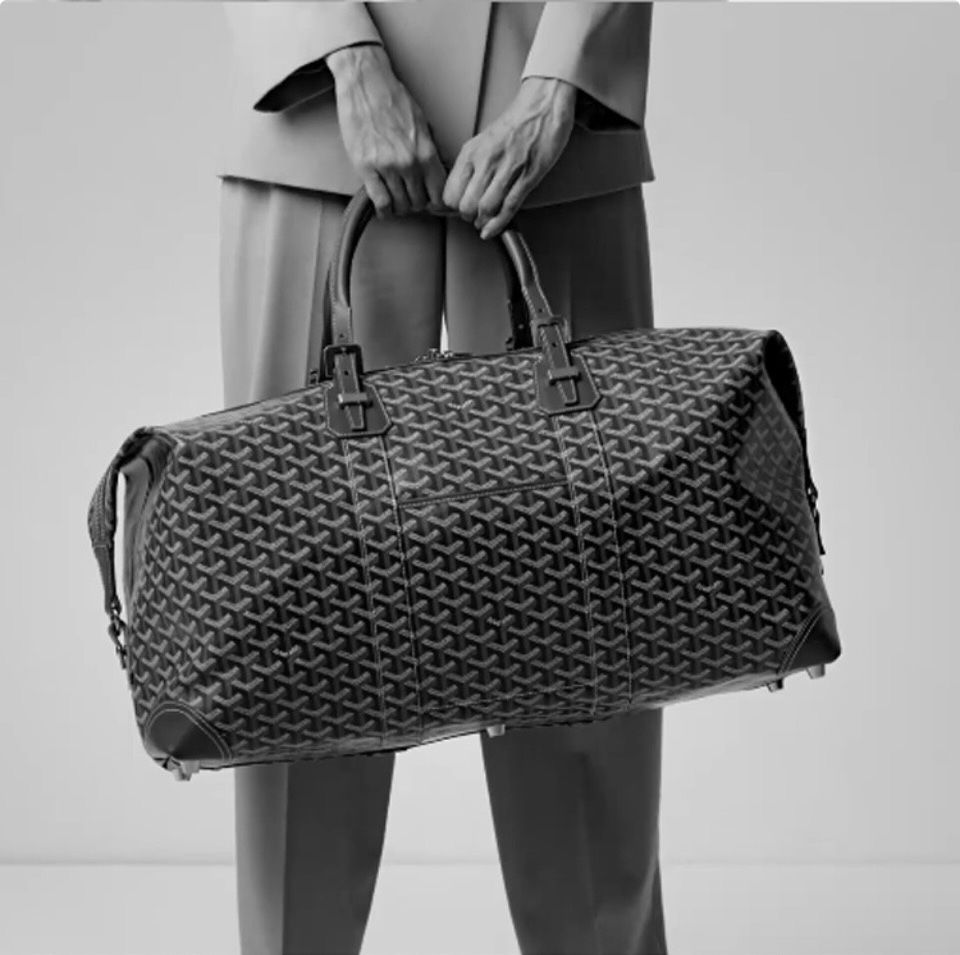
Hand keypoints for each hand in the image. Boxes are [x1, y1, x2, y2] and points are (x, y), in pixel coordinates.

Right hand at [326, 44, 447, 217]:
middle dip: (417, 203)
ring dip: (400, 206)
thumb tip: (436, 174)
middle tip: (411, 198)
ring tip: (397, 199)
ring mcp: (387, 167)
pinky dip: (384, 208)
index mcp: (426, 152)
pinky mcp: (366, 168)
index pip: (439, 193)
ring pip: (400, 205)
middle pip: (419, 203)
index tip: (431, 203)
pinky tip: (384, 205)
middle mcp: (409, 163)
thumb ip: (429, 151)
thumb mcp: (422, 124)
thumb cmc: (393, 100)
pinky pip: (380, 201)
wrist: (366, 83)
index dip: (436, 202)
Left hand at [442, 76, 576, 239]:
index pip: (450, 193)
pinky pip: (508, 207)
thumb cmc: (516, 124)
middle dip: (469, 217)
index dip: (453, 207)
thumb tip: (461, 190)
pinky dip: (498, 224)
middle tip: (474, 216)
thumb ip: (471, 166)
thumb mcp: (482, 141)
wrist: (542, 105)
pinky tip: (491, 230)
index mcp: (471, 152)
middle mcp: (485, 162)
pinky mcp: (527, 177)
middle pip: (465, 206)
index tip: (457, 210)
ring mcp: (507, 170)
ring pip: (485, 209)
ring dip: (484, 221)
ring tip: (485, 220)